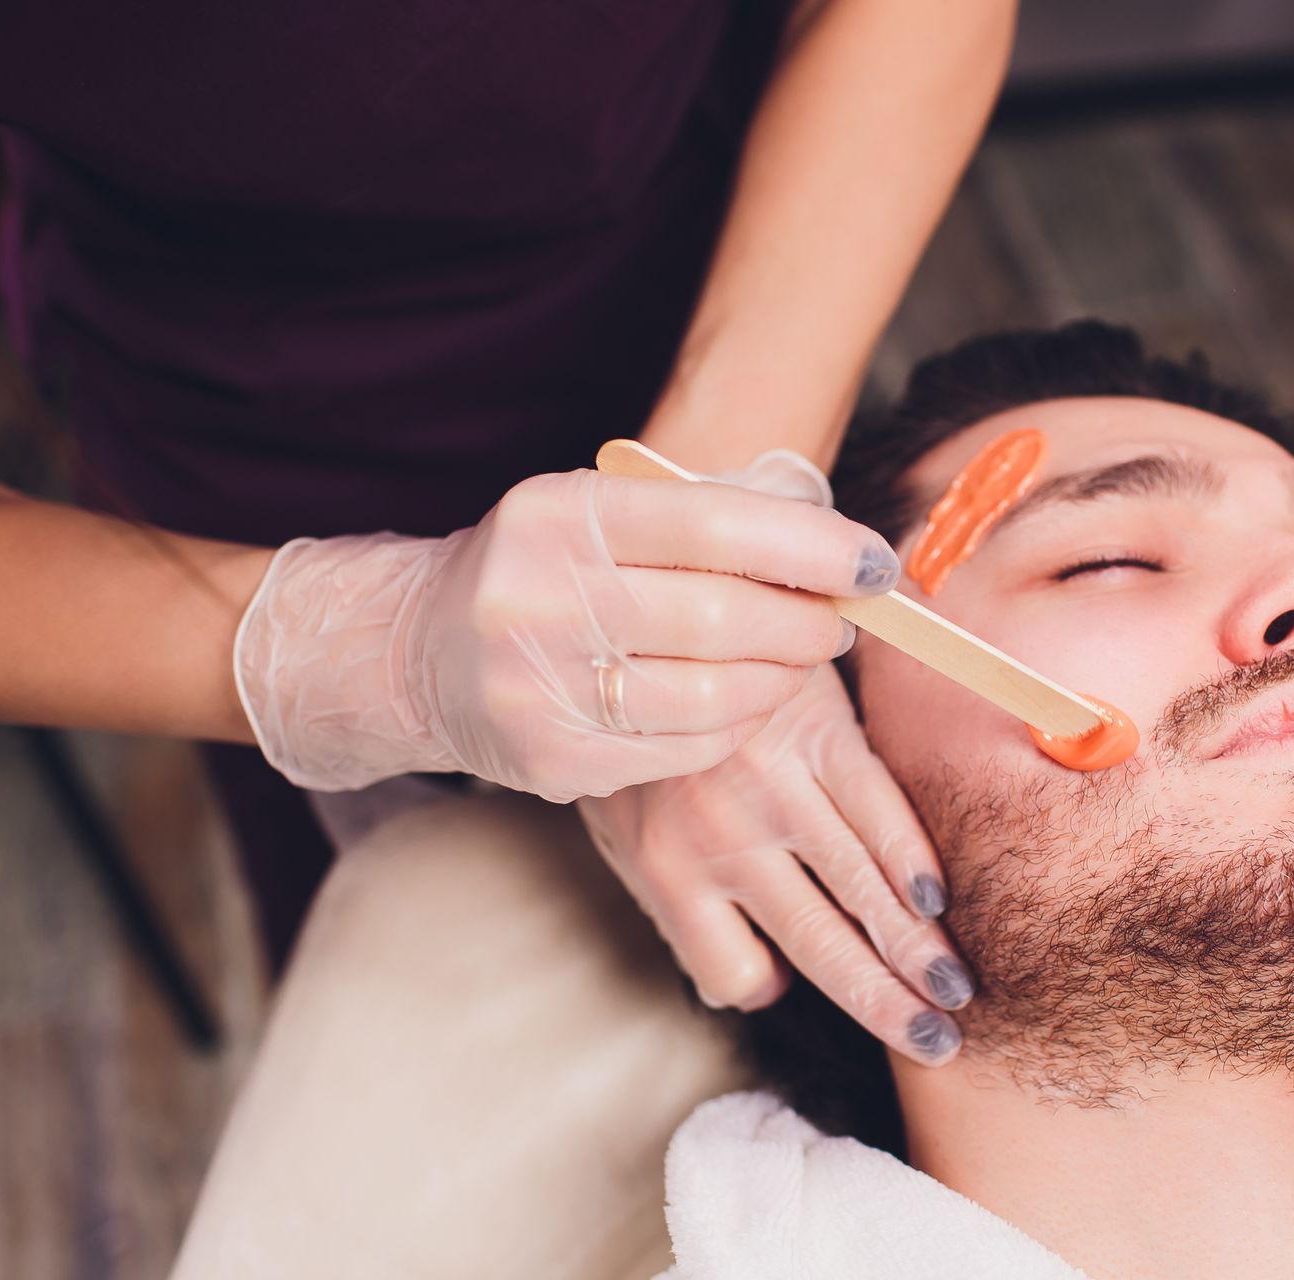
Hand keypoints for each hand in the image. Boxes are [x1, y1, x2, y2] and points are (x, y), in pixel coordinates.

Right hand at [233, 466, 900, 801]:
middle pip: (723, 615)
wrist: (419, 652)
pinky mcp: (553, 759)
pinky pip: (685, 748)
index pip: (714, 522)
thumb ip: (699, 519)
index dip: (812, 545)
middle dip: (807, 621)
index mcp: (558, 514)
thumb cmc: (543, 570)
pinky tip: (746, 704)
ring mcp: (539, 686)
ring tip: (800, 661)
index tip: (874, 563)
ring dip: (781, 680)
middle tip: (842, 622)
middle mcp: (538, 596)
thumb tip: (837, 548)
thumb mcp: (595, 514)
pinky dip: (736, 726)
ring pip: (714, 695)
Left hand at [578, 663, 969, 1064]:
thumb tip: (756, 986)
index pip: (732, 970)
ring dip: (915, 946)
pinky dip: (912, 856)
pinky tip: (938, 900)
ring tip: (957, 992)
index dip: (762, 988)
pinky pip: (879, 808)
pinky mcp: (821, 734)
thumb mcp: (619, 827)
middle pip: (820, 942)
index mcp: (667, 871)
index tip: (789, 988)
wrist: (637, 619)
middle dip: (884, 999)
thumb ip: (680, 908)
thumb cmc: (635, 736)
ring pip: (860, 886)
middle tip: (935, 1041)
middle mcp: (725, 840)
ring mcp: (778, 787)